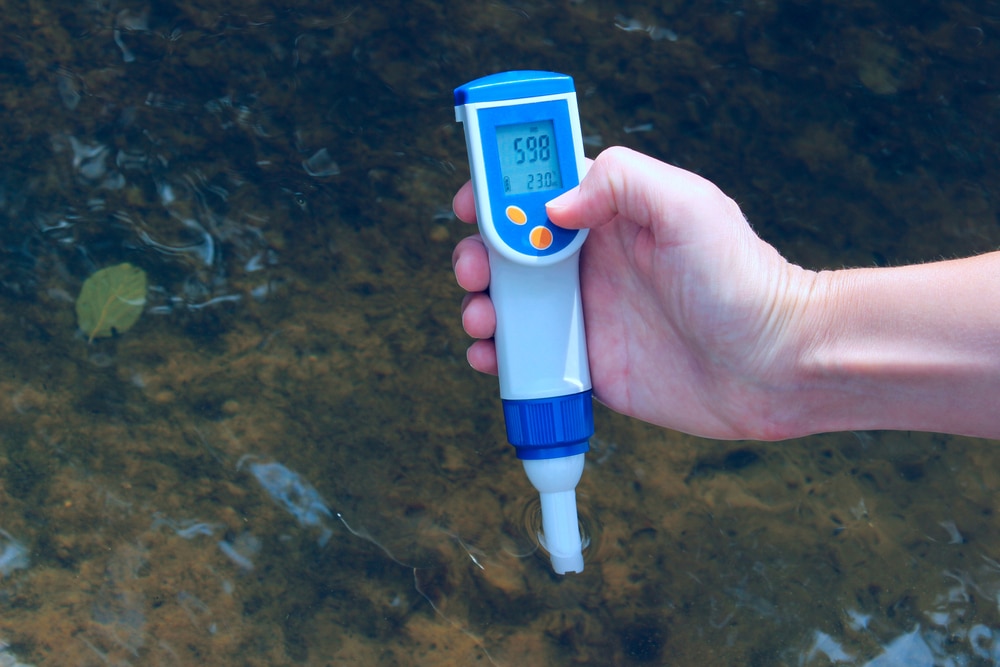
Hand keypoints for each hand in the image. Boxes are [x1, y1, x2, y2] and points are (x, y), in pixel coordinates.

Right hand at [452, 147, 816, 439]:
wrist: (773, 364)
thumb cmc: (742, 278)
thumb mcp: (688, 204)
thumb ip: (621, 181)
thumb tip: (555, 206)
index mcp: (609, 218)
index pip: (539, 191)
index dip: (497, 191)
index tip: (472, 202)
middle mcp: (590, 264)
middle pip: (509, 251)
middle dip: (477, 253)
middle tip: (477, 269)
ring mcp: (585, 316)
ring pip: (509, 305)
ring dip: (480, 305)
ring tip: (483, 318)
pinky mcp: (586, 367)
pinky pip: (527, 359)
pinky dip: (499, 357)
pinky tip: (494, 357)